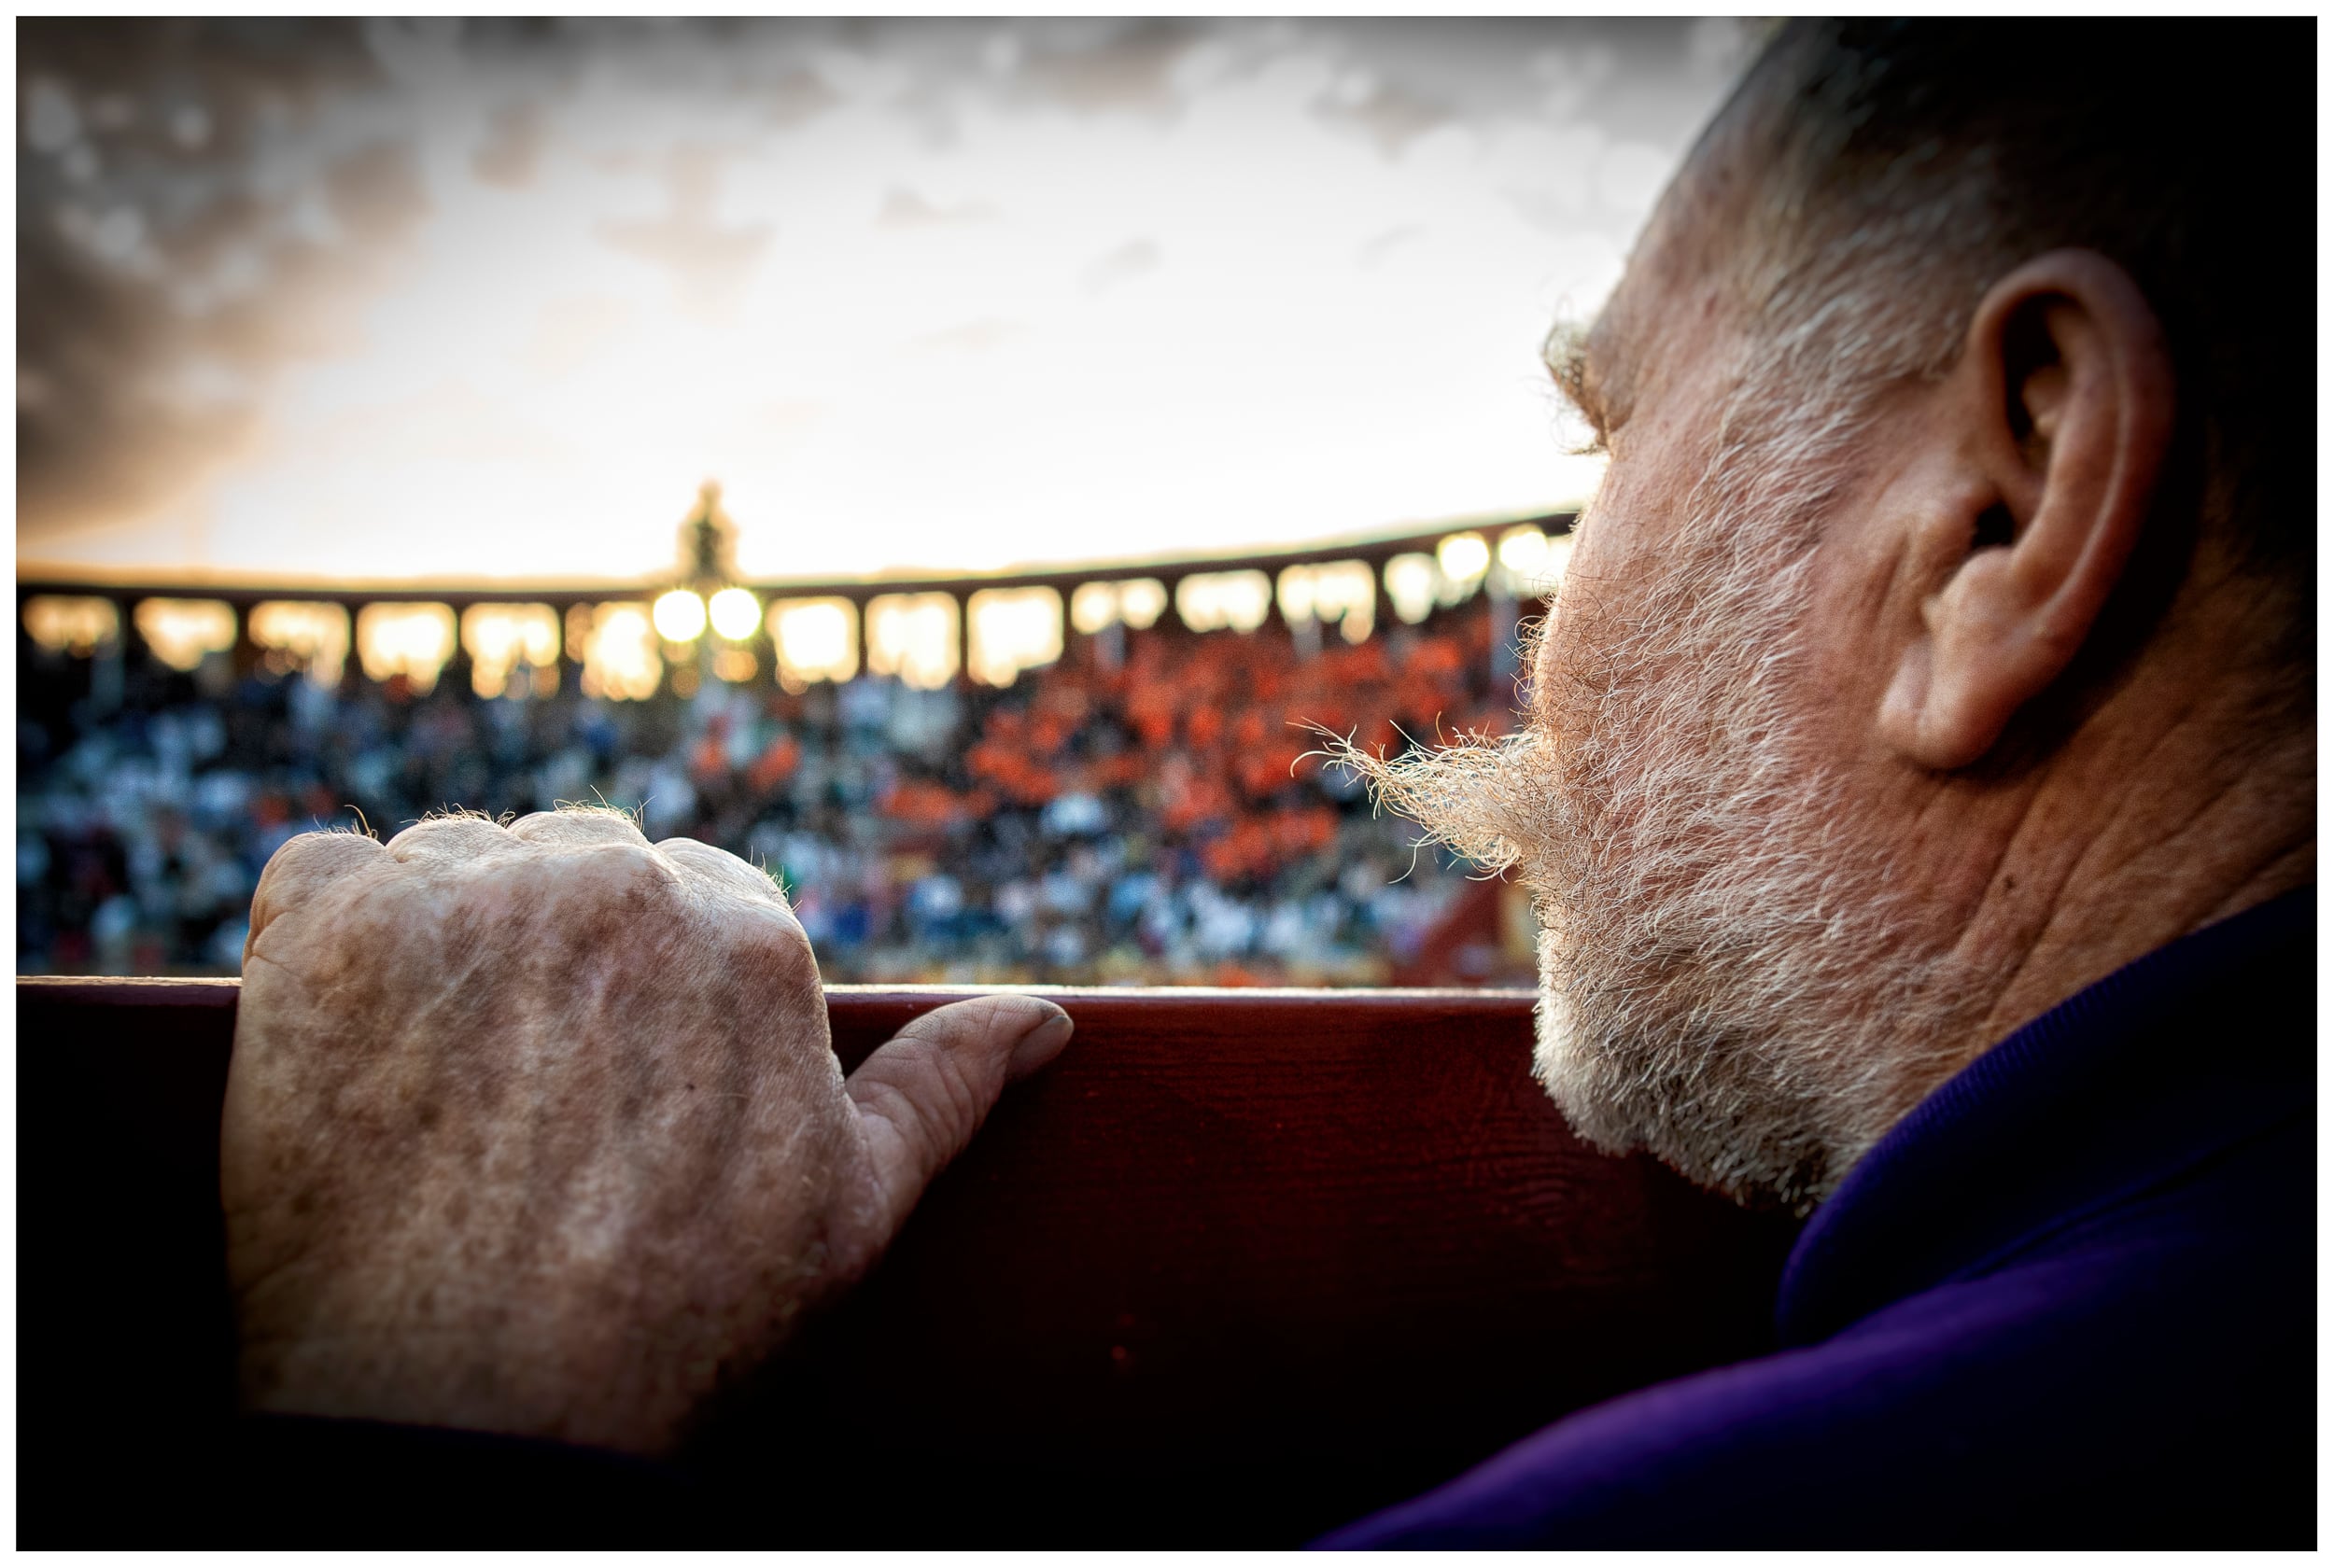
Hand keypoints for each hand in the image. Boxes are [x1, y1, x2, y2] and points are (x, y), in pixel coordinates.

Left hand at [222, 807, 1071, 1455]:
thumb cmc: (672, 1328)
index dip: (655, 999)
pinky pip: (322, 870)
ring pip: (462, 862)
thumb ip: (944, 1087)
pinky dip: (328, 936)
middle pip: (584, 865)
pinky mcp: (321, 930)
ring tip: (448, 1080)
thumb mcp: (847, 1213)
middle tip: (533, 1095)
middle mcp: (611, 883)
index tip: (618, 1090)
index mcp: (746, 934)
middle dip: (567, 952)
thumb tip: (1045, 1019)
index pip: (696, 897)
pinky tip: (359, 1042)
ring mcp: (461, 899)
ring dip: (454, 937)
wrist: (461, 1428)